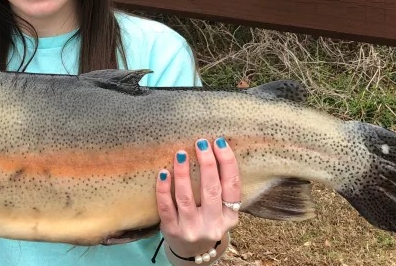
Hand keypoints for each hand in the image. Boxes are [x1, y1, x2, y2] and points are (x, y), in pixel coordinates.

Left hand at [156, 137, 240, 263]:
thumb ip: (220, 188)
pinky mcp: (172, 231)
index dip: (227, 163)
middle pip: (211, 190)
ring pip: (186, 198)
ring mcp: (191, 229)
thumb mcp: (220, 210)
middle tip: (201, 143)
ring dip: (183, 173)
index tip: (219, 142)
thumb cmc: (207, 221)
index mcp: (230, 216)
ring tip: (181, 154)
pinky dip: (163, 189)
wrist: (192, 253)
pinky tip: (163, 173)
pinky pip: (166, 207)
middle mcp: (213, 224)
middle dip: (207, 164)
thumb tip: (213, 149)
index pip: (232, 186)